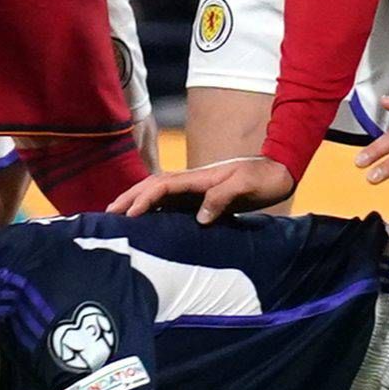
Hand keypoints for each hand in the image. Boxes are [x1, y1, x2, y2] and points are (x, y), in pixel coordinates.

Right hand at [120, 154, 292, 219]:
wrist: (280, 170)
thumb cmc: (265, 178)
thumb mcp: (247, 185)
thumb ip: (223, 197)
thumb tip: (200, 218)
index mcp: (200, 177)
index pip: (163, 185)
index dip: (144, 199)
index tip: (129, 215)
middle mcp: (193, 180)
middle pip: (152, 185)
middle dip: (129, 197)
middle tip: (108, 213)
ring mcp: (195, 188)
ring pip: (158, 191)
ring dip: (137, 200)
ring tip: (118, 215)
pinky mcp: (201, 196)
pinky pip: (170, 201)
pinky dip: (153, 206)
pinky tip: (146, 219)